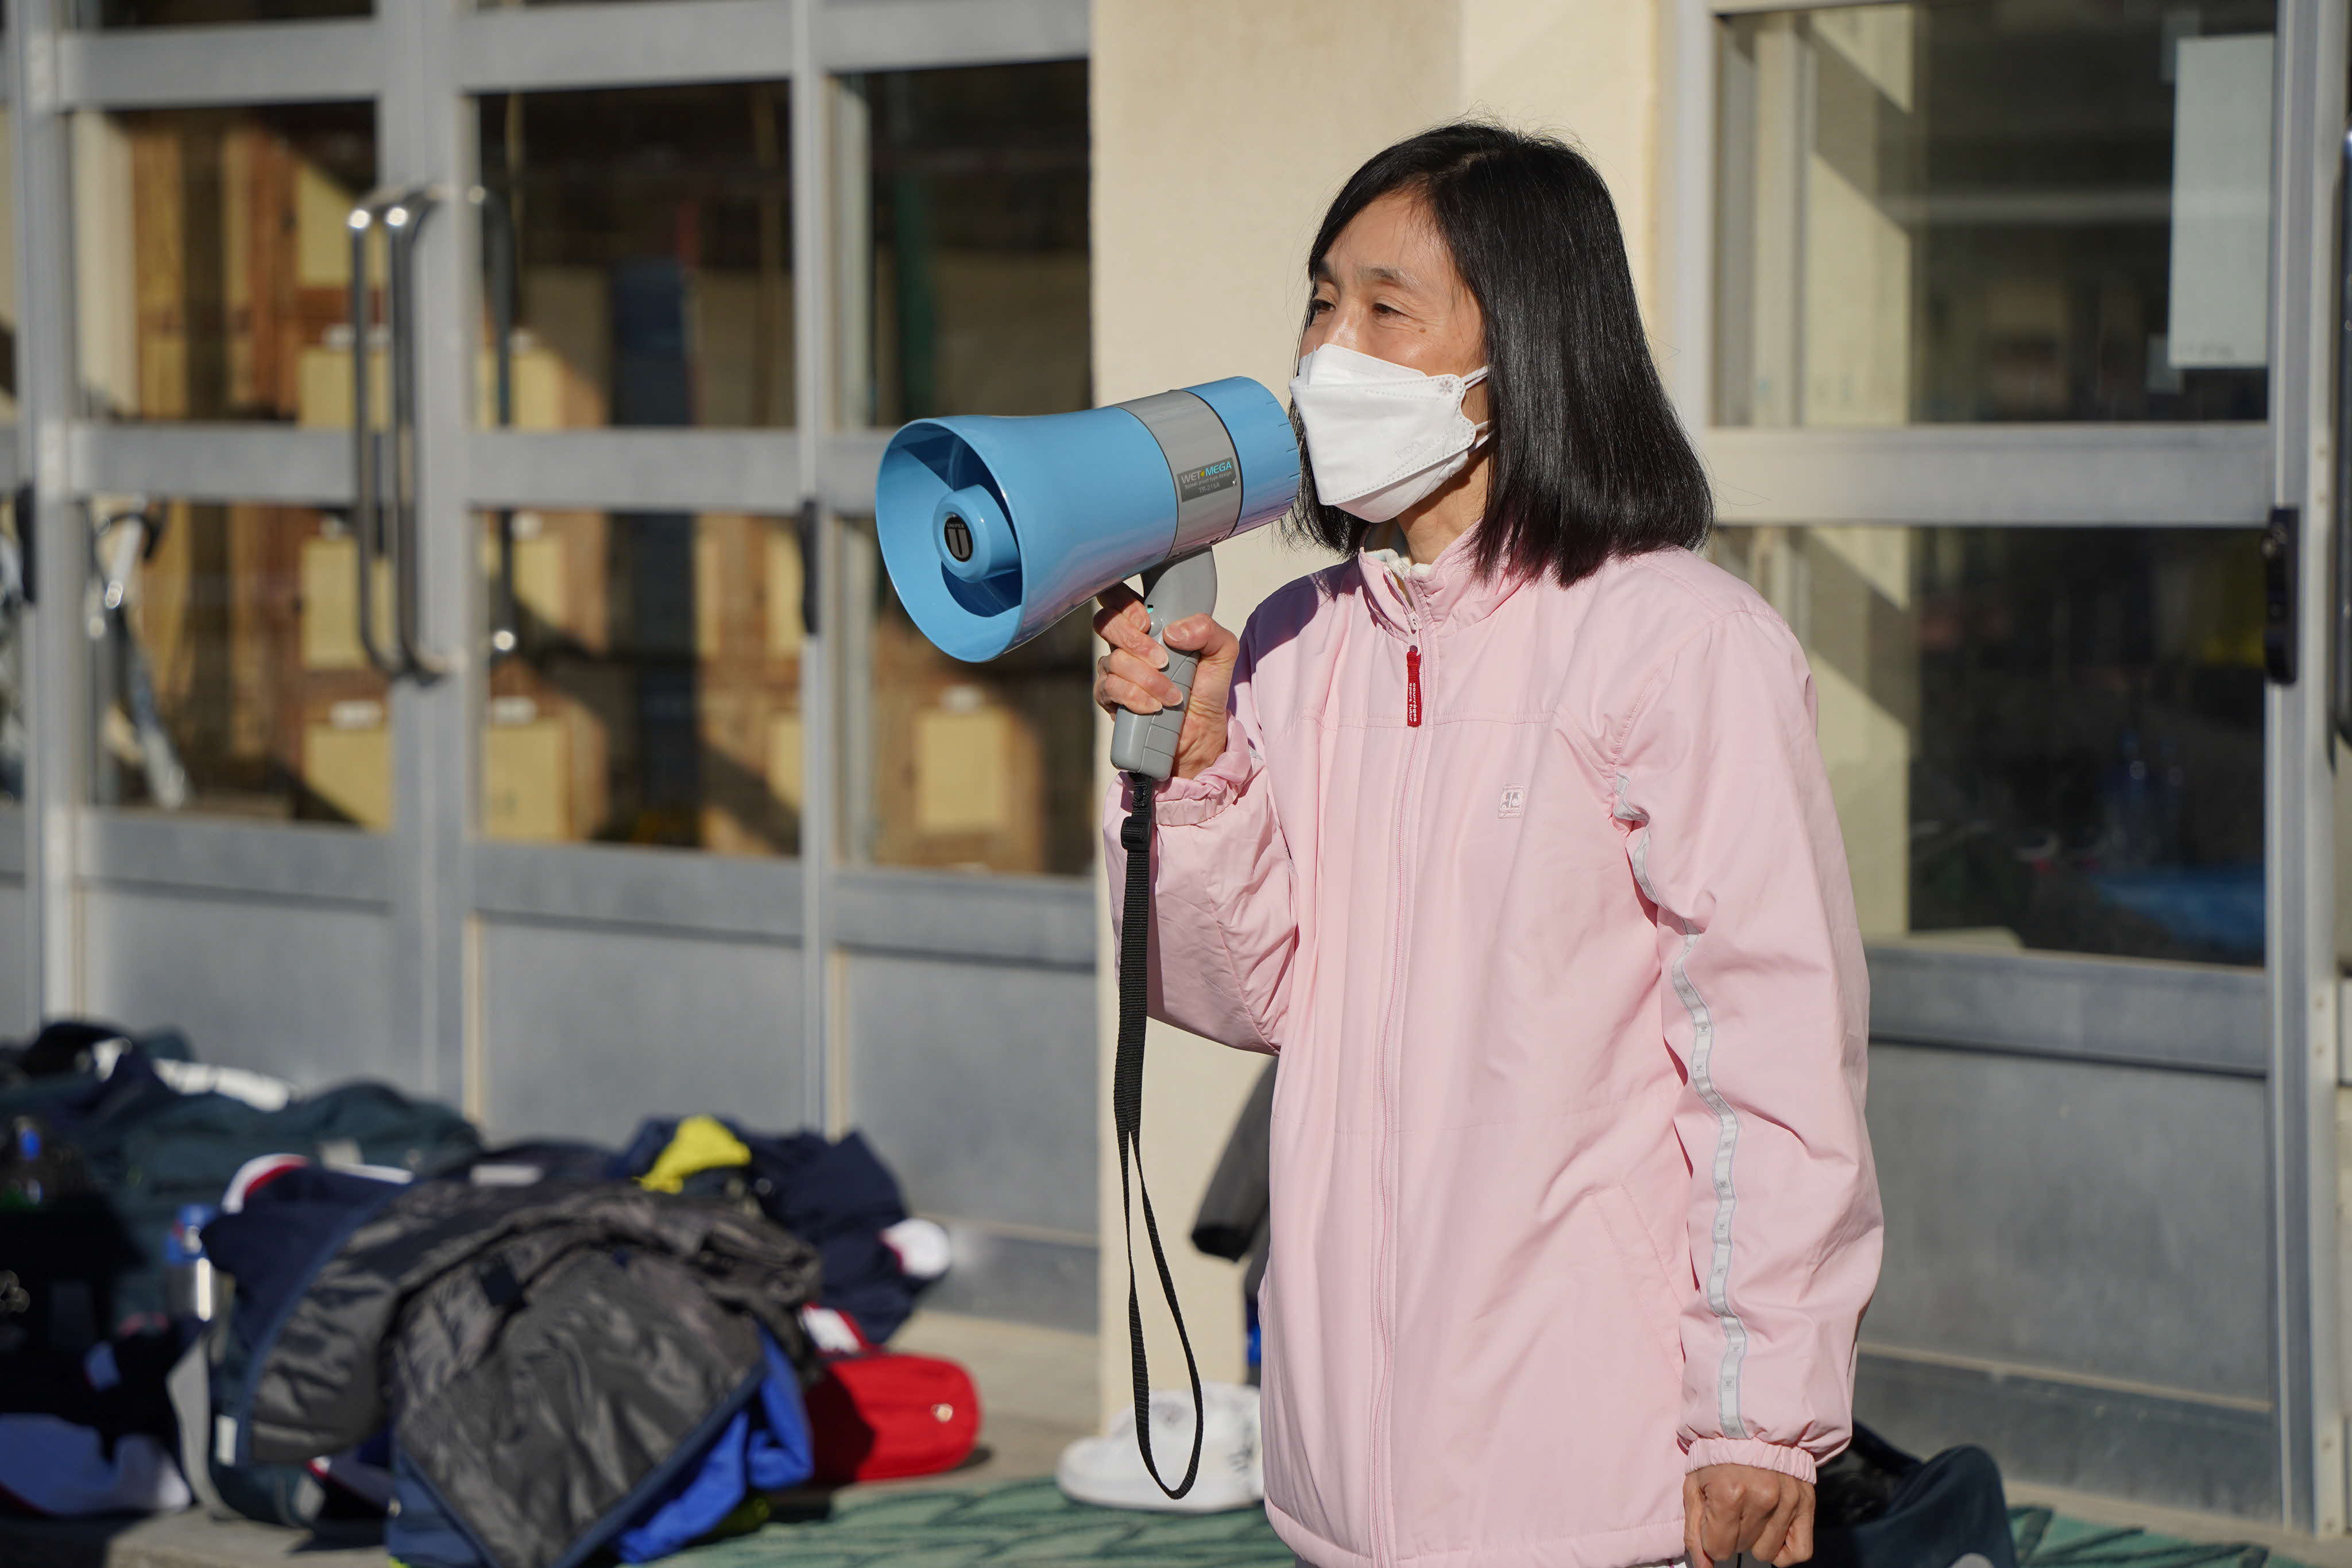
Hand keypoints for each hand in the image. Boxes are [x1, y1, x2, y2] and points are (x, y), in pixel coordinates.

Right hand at [1091, 587, 1238, 780]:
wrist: (1201, 731)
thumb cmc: (1206, 688)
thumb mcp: (1222, 652)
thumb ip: (1208, 630)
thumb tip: (1173, 632)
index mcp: (1150, 624)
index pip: (1119, 597)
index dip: (1123, 602)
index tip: (1148, 620)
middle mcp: (1126, 643)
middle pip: (1106, 622)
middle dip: (1134, 640)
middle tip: (1163, 660)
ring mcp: (1114, 670)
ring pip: (1114, 660)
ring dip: (1147, 679)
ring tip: (1173, 695)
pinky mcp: (1110, 698)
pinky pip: (1110, 689)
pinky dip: (1135, 697)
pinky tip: (1154, 706)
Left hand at [1684, 1463, 1814, 1567]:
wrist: (1750, 1425)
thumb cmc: (1717, 1455)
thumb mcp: (1695, 1486)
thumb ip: (1695, 1530)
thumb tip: (1704, 1567)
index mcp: (1730, 1493)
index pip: (1719, 1549)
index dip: (1712, 1538)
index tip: (1713, 1519)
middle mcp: (1763, 1499)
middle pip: (1742, 1548)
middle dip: (1732, 1534)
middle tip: (1731, 1508)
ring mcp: (1788, 1501)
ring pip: (1767, 1552)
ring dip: (1756, 1539)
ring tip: (1751, 1513)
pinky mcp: (1807, 1502)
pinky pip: (1800, 1550)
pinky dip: (1785, 1550)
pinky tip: (1772, 1534)